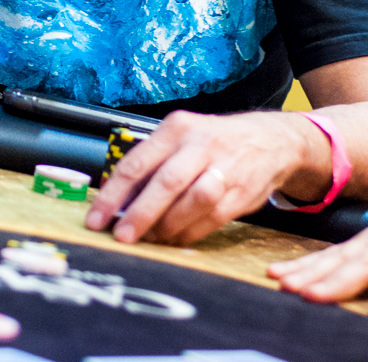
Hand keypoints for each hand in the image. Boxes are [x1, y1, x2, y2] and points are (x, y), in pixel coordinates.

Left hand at [85, 109, 329, 245]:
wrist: (271, 140)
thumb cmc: (215, 141)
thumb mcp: (182, 137)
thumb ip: (153, 164)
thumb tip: (117, 203)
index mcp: (176, 128)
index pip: (136, 163)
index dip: (112, 195)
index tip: (95, 219)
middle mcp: (200, 145)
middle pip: (165, 183)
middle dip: (139, 215)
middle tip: (121, 237)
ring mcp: (224, 169)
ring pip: (191, 203)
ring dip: (166, 227)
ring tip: (150, 238)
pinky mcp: (241, 194)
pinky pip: (210, 220)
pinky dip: (188, 234)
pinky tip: (174, 239)